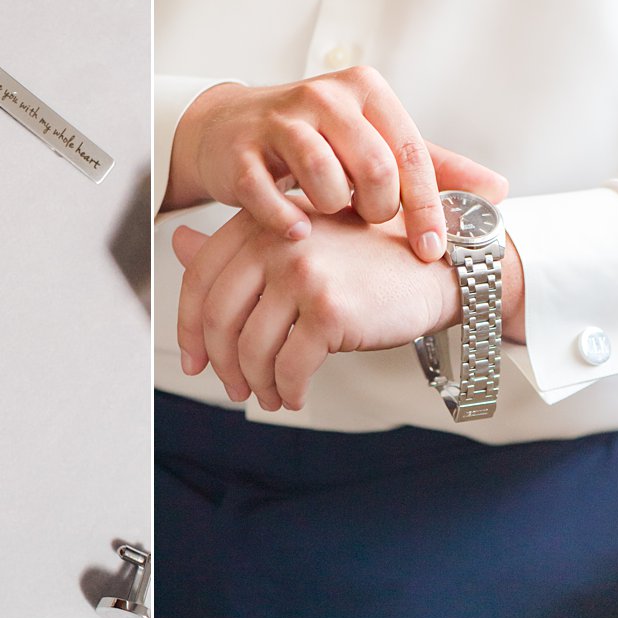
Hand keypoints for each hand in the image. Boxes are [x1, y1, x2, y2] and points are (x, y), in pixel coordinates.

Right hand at [163, 68, 507, 260]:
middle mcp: (323, 95)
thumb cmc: (312, 140)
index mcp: (364, 90)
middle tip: (366, 220)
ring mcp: (277, 120)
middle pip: (374, 166)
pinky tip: (296, 231)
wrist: (228, 128)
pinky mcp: (237, 150)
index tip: (430, 250)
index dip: (426, 208)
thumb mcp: (374, 143)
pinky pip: (268, 195)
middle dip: (377, 209)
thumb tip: (498, 190)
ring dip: (333, 210)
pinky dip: (287, 221)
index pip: (410, 153)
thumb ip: (433, 166)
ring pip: (323, 177)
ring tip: (328, 214)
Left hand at [172, 205, 525, 410]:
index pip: (200, 279)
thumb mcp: (300, 238)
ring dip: (257, 383)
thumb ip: (238, 245)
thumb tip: (177, 244)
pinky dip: (288, 390)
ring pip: (252, 349)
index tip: (193, 360)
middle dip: (221, 364)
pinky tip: (296, 395)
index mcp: (261, 222)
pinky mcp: (329, 311)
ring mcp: (302, 275)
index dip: (190, 328)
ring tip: (270, 395)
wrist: (441, 262)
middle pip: (220, 319)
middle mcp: (276, 242)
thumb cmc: (368, 254)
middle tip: (233, 388)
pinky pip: (289, 367)